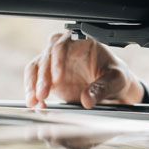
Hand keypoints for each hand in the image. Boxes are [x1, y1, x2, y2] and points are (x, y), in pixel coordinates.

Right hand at [24, 32, 144, 109]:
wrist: (114, 88)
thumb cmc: (116, 76)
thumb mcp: (116, 80)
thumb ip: (103, 88)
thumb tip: (87, 100)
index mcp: (81, 44)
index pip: (62, 44)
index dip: (57, 59)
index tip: (58, 77)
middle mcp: (65, 52)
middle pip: (45, 56)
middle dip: (41, 76)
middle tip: (43, 93)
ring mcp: (56, 65)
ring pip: (36, 68)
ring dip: (32, 85)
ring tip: (34, 102)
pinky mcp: (50, 80)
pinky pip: (35, 83)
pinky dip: (33, 94)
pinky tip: (36, 105)